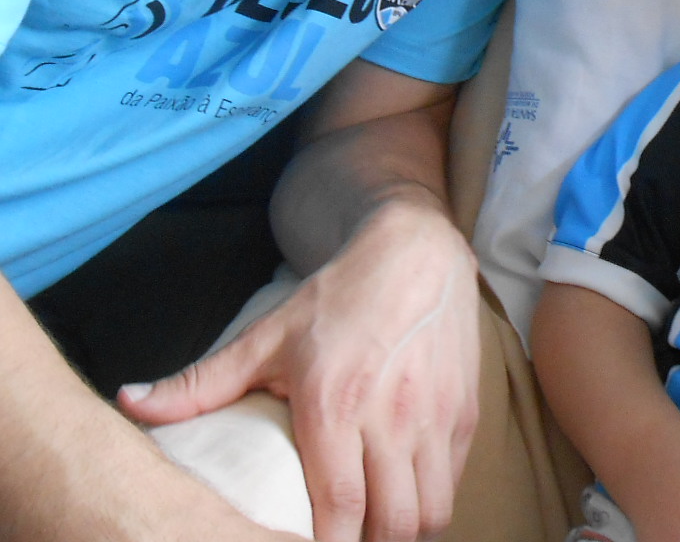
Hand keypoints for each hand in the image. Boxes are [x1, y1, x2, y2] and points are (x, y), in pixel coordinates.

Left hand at [121, 200, 480, 541]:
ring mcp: (436, 415)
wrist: (418, 250)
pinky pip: (453, 483)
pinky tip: (404, 494)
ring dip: (402, 530)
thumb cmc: (340, 295)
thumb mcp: (267, 335)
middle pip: (392, 525)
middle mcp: (392, 415)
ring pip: (431, 512)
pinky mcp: (465, 411)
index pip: (340, 509)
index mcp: (334, 404)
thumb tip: (131, 404)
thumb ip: (201, 383)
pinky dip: (431, 501)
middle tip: (340, 539)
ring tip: (374, 526)